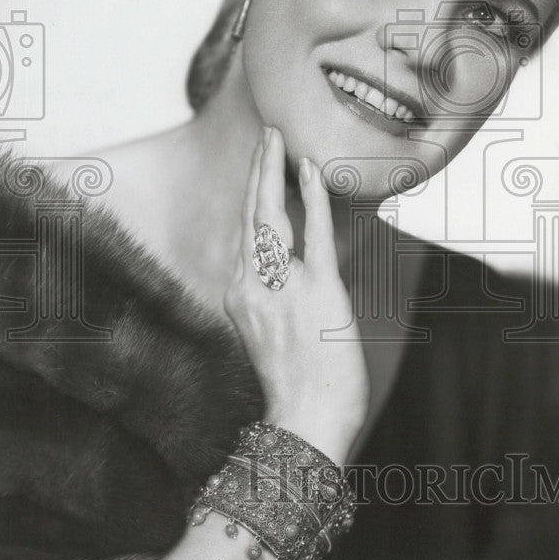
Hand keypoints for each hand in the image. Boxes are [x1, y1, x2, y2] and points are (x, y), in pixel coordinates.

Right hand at [224, 127, 369, 463]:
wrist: (307, 424)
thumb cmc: (298, 388)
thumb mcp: (272, 337)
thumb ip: (273, 301)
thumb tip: (291, 276)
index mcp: (241, 297)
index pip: (246, 234)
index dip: (252, 196)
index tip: (259, 167)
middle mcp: (251, 287)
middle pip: (250, 215)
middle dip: (257, 170)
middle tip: (266, 134)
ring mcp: (282, 288)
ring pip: (271, 217)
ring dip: (274, 172)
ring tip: (277, 139)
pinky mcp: (317, 292)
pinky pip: (314, 236)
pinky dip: (313, 200)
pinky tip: (312, 171)